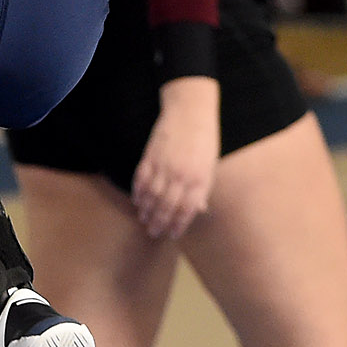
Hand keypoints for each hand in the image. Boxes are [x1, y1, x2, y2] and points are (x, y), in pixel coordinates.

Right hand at [131, 75, 219, 239]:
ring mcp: (164, 166)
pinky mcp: (151, 156)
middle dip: (160, 221)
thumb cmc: (204, 140)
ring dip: (147, 210)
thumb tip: (198, 209)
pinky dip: (138, 192)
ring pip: (152, 195)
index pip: (187, 210)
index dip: (179, 224)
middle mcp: (182, 176)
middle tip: (154, 232)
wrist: (191, 113)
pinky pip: (141, 179)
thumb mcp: (210, 166)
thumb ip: (202, 188)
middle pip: (167, 206)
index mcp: (200, 180)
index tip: (172, 234)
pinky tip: (137, 200)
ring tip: (144, 219)